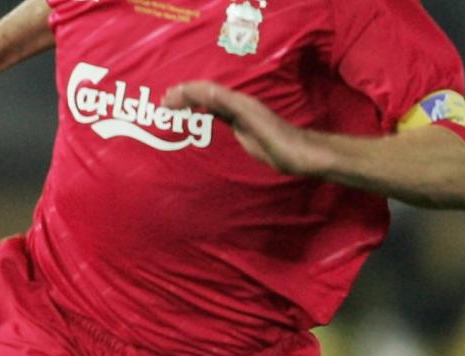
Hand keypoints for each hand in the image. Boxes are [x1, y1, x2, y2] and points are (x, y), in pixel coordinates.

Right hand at [163, 81, 333, 176]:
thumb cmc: (279, 141)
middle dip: (184, 95)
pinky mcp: (245, 129)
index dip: (184, 93)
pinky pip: (218, 116)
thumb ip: (229, 107)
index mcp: (238, 102)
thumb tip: (204, 92)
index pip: (205, 90)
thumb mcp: (252, 123)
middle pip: (206, 94)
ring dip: (191, 103)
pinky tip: (199, 120)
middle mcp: (238, 106)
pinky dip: (203, 114)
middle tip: (163, 102)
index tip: (165, 100)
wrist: (301, 156)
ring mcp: (242, 117)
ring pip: (211, 103)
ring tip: (173, 107)